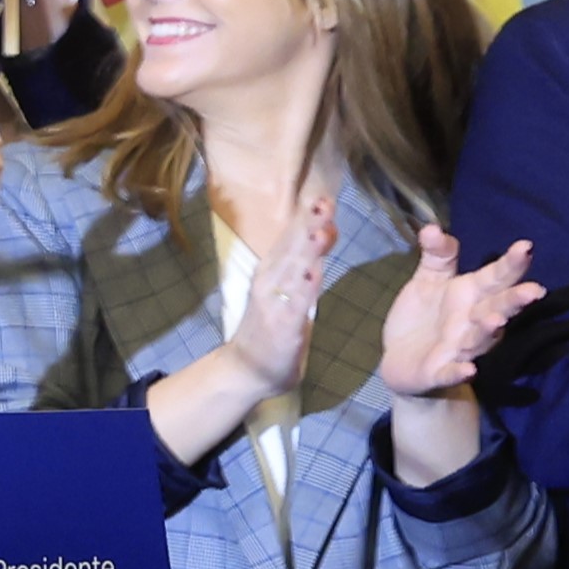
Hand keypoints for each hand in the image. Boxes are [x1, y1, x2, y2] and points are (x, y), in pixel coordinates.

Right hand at [221, 195, 338, 403]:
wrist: (245, 370)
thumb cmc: (269, 331)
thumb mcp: (288, 293)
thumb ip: (303, 267)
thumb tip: (320, 237)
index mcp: (271, 272)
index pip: (290, 240)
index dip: (306, 218)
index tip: (324, 197)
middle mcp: (268, 282)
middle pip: (290, 248)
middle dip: (308, 224)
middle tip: (324, 201)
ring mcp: (273, 304)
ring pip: (292, 271)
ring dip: (307, 249)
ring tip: (322, 228)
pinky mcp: (281, 327)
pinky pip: (295, 305)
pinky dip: (304, 288)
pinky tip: (314, 273)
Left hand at [380, 226, 540, 398]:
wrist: (402, 360)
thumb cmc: (424, 316)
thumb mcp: (428, 280)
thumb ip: (437, 255)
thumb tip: (432, 227)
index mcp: (472, 295)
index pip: (495, 277)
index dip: (510, 264)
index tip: (526, 246)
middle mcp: (473, 321)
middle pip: (498, 308)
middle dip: (514, 300)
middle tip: (535, 289)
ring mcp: (460, 348)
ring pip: (480, 339)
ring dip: (489, 330)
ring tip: (496, 320)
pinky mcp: (441, 371)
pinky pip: (452, 371)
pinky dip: (459, 371)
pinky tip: (468, 369)